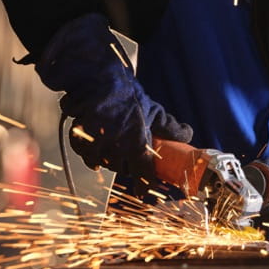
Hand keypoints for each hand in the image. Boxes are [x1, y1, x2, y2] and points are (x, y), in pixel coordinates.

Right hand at [36, 14, 191, 174]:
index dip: (143, 186)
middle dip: (123, 165)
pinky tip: (92, 143)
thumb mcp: (153, 108)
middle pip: (119, 169)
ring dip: (104, 158)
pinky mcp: (79, 135)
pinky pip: (83, 152)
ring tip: (108, 148)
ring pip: (100, 162)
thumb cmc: (126, 92)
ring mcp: (97, 141)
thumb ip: (170, 126)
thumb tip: (188, 134)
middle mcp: (117, 144)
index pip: (142, 173)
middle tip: (125, 157)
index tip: (143, 194)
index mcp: (137, 140)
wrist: (96, 75)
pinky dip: (86, 150)